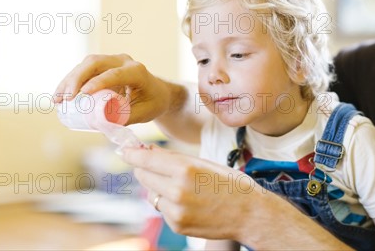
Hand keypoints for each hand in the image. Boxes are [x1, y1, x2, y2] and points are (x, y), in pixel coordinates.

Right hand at [53, 54, 171, 123]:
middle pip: (95, 63)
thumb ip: (125, 118)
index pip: (115, 74)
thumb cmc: (153, 103)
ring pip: (86, 64)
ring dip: (69, 80)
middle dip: (77, 79)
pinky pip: (84, 69)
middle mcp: (124, 61)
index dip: (97, 82)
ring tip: (57, 99)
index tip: (82, 95)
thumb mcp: (144, 113)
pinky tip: (60, 94)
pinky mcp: (103, 65)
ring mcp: (112, 61)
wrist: (158, 92)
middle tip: (65, 99)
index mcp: (137, 71)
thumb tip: (102, 124)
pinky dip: (71, 80)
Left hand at [122, 145, 261, 239]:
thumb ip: (174, 158)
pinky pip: (162, 208)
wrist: (249, 214)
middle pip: (143, 175)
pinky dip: (169, 203)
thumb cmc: (230, 183)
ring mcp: (175, 211)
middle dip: (146, 168)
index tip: (124, 150)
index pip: (145, 160)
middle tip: (155, 165)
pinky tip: (189, 201)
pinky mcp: (176, 225)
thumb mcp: (204, 163)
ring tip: (182, 186)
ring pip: (151, 193)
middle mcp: (176, 190)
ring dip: (159, 187)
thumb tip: (148, 152)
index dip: (132, 153)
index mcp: (185, 169)